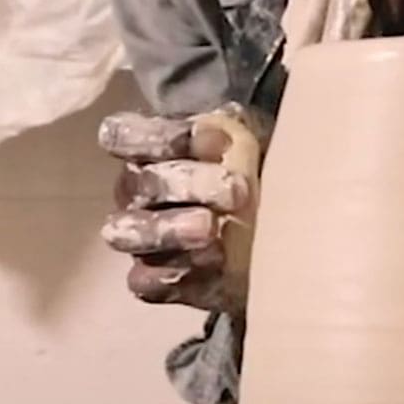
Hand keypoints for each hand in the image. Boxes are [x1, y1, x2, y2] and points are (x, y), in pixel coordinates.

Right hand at [99, 108, 260, 311]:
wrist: (279, 231)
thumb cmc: (254, 171)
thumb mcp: (253, 141)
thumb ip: (237, 128)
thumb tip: (227, 122)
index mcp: (148, 149)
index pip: (124, 135)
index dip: (161, 136)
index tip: (216, 141)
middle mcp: (136, 192)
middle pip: (140, 184)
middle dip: (188, 184)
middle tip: (235, 190)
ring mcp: (139, 238)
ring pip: (128, 233)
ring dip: (169, 228)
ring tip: (212, 228)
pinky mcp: (152, 280)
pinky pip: (143, 281)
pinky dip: (172, 274)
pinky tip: (209, 263)